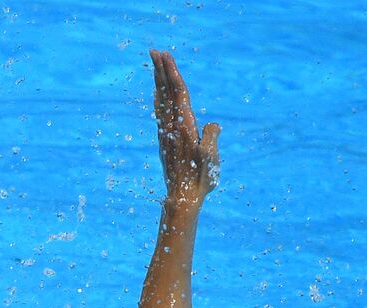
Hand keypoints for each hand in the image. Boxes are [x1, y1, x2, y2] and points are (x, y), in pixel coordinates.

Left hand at [151, 50, 219, 207]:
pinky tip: (157, 93)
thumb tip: (211, 125)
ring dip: (158, 81)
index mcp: (185, 127)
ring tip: (155, 64)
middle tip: (154, 51)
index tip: (165, 57)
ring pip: (161, 101)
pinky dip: (158, 99)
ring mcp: (167, 133)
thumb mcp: (211, 161)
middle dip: (161, 71)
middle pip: (166, 92)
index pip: (178, 94)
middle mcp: (173, 127)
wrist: (182, 198)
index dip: (172, 74)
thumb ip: (210, 141)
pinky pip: (161, 113)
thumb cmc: (200, 180)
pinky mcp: (166, 140)